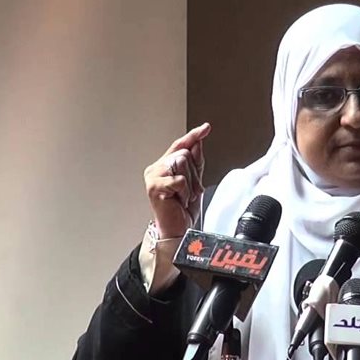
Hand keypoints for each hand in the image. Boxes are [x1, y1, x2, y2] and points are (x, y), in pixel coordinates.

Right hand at [144, 123, 209, 238]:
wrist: (178, 230)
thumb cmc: (182, 210)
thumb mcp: (194, 182)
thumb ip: (195, 162)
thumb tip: (197, 143)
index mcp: (163, 166)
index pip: (180, 146)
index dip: (193, 136)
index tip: (205, 128)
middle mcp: (156, 169)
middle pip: (183, 154)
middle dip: (194, 174)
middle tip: (190, 192)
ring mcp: (153, 177)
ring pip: (182, 163)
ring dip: (190, 183)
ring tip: (184, 196)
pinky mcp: (155, 186)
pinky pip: (180, 179)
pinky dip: (185, 191)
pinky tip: (179, 200)